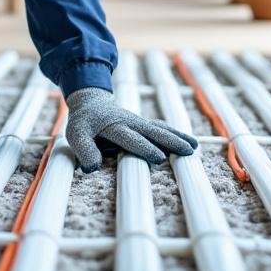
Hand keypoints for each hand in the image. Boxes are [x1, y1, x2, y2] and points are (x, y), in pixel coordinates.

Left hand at [65, 87, 197, 172]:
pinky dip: (175, 133)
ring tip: (194, 147)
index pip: (131, 138)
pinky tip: (189, 141)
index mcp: (114, 126)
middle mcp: (130, 122)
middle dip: (170, 141)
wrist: (91, 102)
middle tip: (187, 150)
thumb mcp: (76, 135)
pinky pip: (161, 128)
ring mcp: (139, 122)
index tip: (159, 158)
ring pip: (161, 128)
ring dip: (177, 137)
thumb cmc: (83, 122)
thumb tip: (92, 168)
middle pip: (153, 131)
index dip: (145, 148)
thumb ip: (84, 150)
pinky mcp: (144, 124)